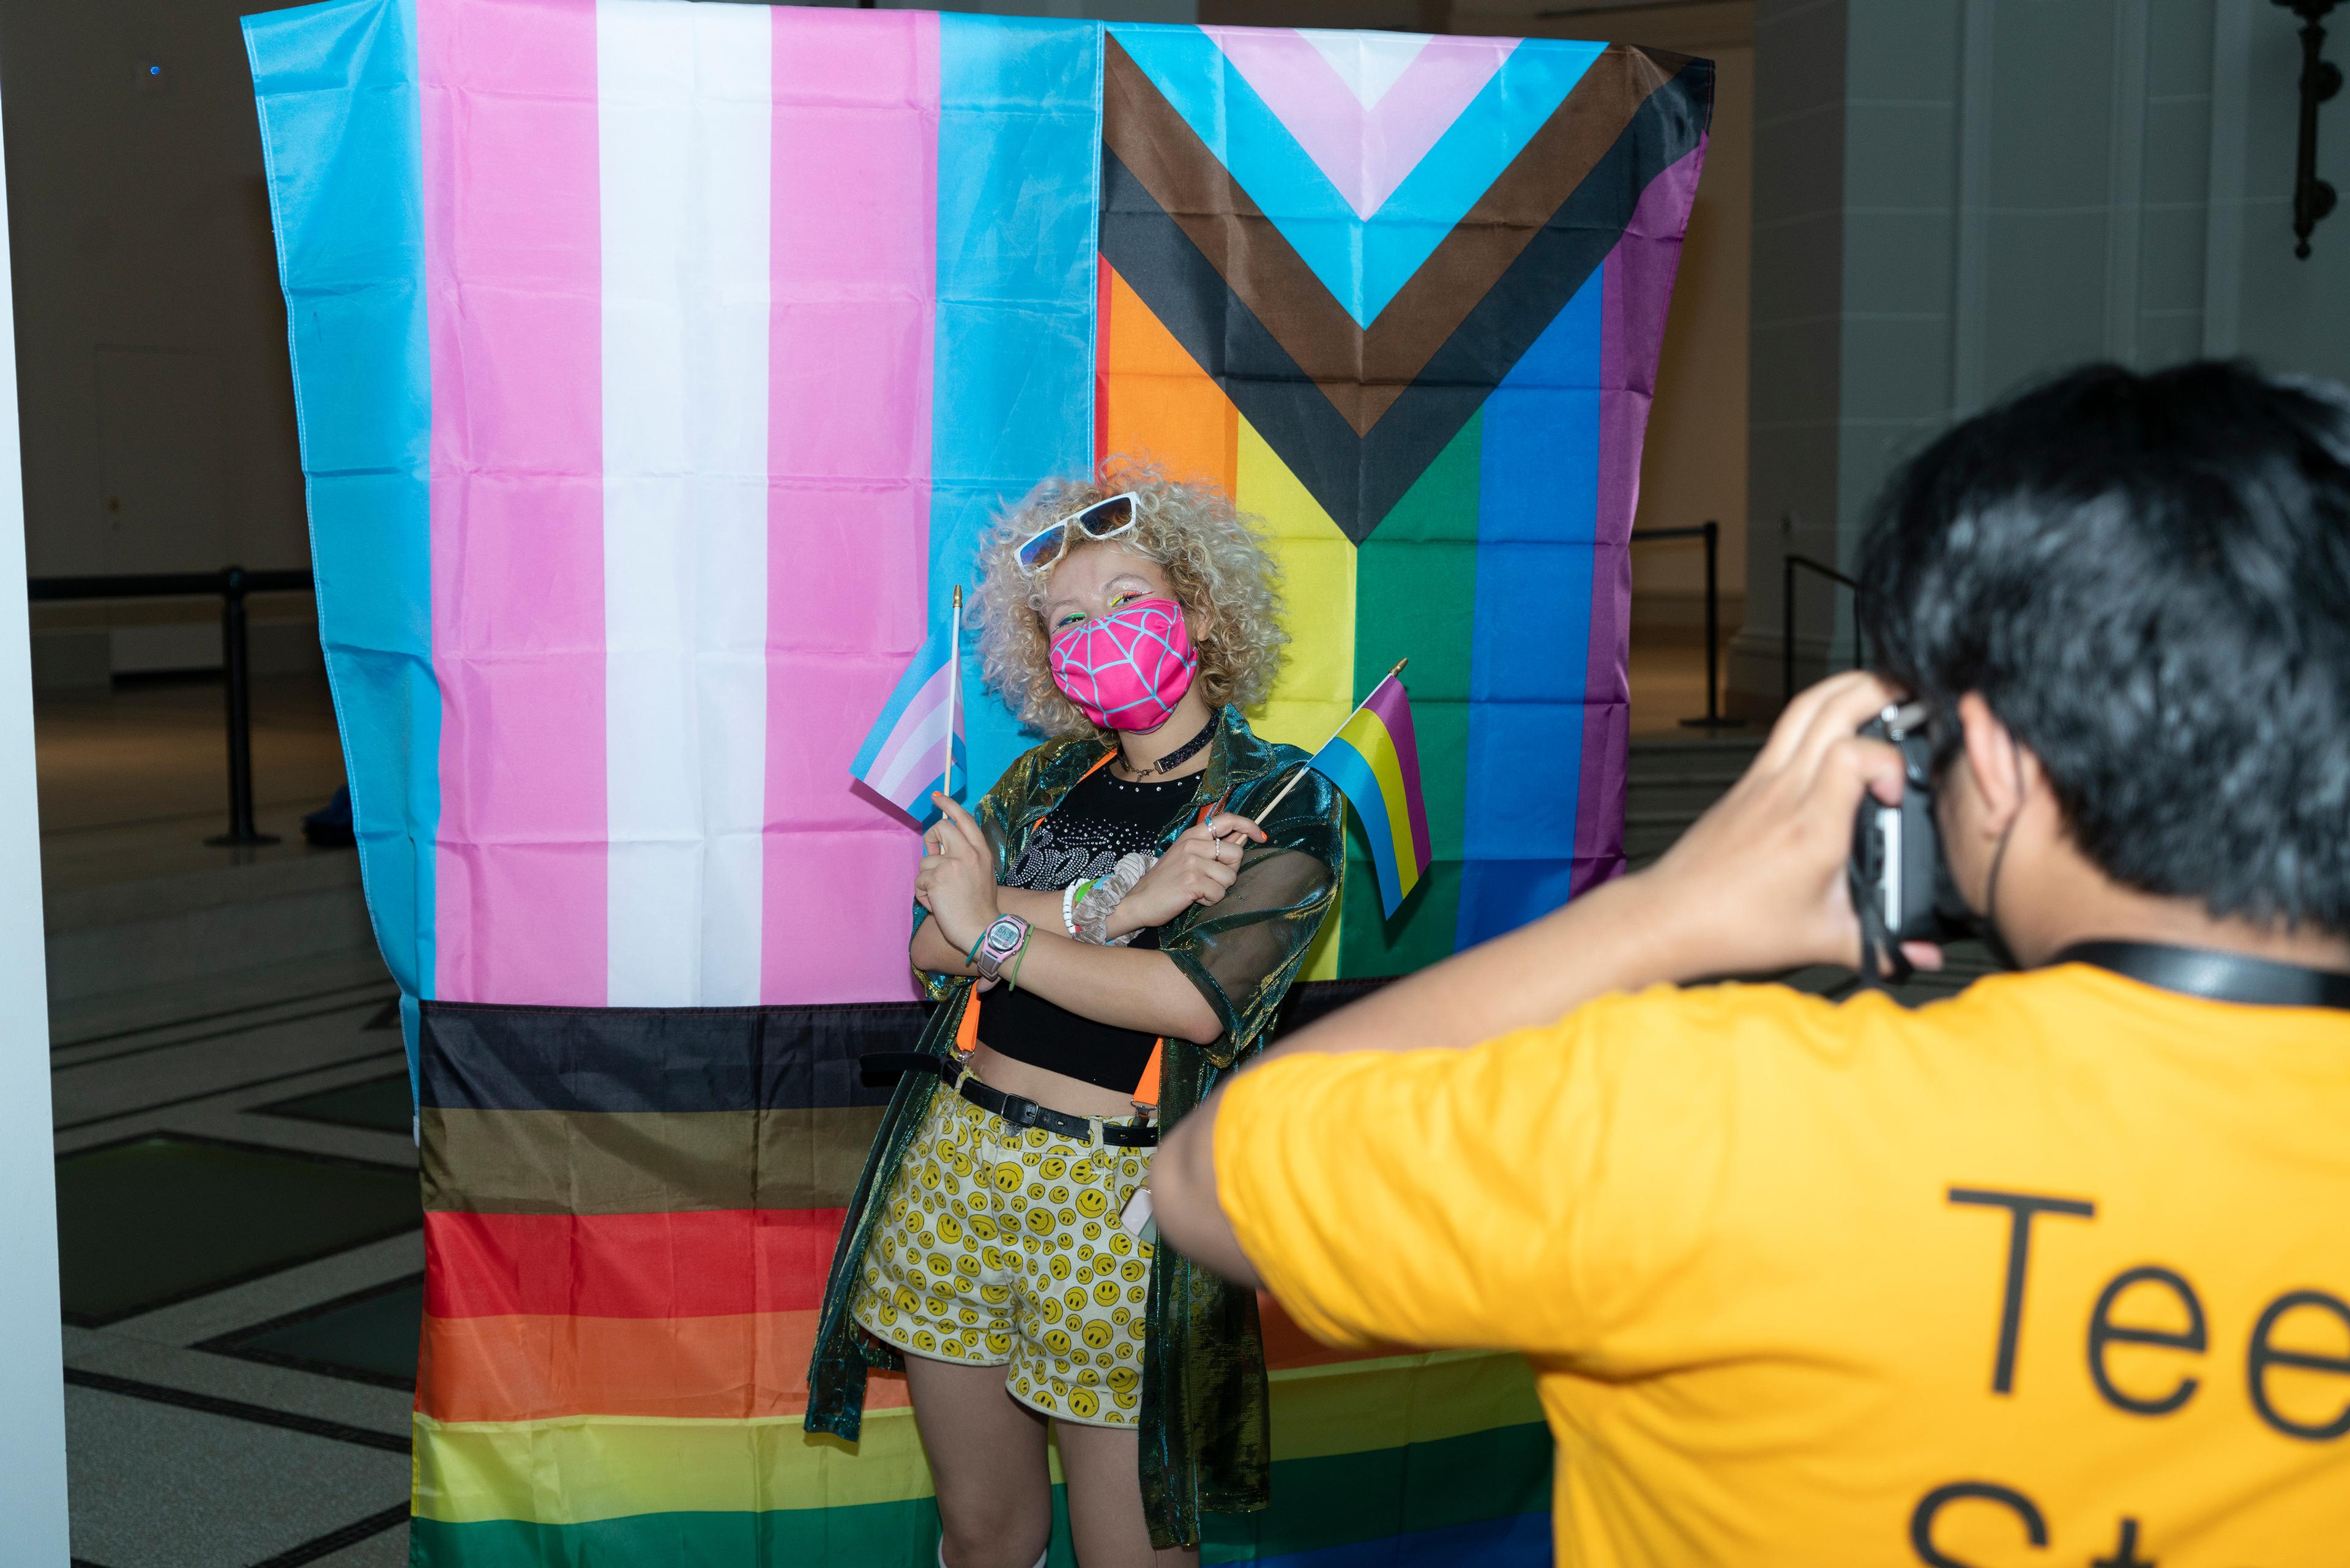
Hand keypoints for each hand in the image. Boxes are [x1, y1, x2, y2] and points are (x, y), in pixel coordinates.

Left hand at [917, 795, 999, 955]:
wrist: (982, 930)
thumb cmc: (981, 907)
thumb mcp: (983, 873)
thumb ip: (967, 857)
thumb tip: (942, 850)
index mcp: (981, 851)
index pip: (964, 819)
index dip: (949, 805)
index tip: (937, 797)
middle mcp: (968, 853)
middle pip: (941, 829)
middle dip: (931, 838)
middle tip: (932, 851)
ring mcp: (951, 865)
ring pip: (925, 861)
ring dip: (927, 879)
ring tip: (942, 896)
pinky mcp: (935, 879)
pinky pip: (919, 881)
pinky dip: (924, 895)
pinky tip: (937, 905)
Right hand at [1113, 813, 1267, 933]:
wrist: (1139, 901)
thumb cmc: (1166, 881)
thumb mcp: (1186, 855)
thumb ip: (1212, 846)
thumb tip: (1243, 837)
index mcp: (1193, 835)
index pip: (1227, 819)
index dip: (1248, 825)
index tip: (1261, 835)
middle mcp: (1193, 844)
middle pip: (1236, 854)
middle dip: (1230, 871)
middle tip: (1211, 879)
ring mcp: (1192, 863)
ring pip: (1230, 877)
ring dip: (1219, 889)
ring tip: (1200, 890)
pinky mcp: (1192, 882)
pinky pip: (1219, 894)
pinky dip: (1210, 901)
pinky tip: (1194, 898)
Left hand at [1636, 671, 1944, 978]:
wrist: (1672, 917)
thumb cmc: (1736, 927)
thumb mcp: (1823, 942)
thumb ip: (1883, 946)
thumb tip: (1927, 956)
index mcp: (1812, 828)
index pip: (1853, 755)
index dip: (1889, 761)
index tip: (1898, 793)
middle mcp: (1787, 793)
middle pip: (1831, 709)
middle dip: (1879, 690)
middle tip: (1914, 695)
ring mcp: (1764, 780)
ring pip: (1805, 707)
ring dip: (1847, 687)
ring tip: (1882, 687)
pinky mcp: (1749, 781)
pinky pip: (1786, 726)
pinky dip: (1819, 708)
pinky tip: (1839, 719)